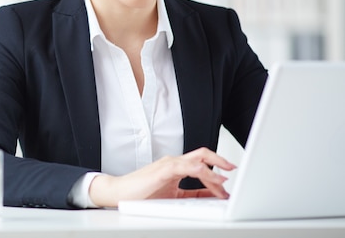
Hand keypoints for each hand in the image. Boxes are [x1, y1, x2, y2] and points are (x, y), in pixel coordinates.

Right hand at [88, 147, 235, 206]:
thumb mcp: (173, 196)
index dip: (217, 168)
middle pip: (202, 155)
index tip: (229, 176)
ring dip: (214, 173)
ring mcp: (169, 164)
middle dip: (220, 161)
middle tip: (232, 169)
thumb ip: (192, 194)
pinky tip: (209, 179)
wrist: (119, 193)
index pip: (200, 162)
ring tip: (223, 185)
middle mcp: (174, 162)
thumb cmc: (140, 194)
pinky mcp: (164, 170)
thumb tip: (211, 196)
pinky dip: (201, 172)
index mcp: (176, 167)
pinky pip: (187, 167)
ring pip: (198, 161)